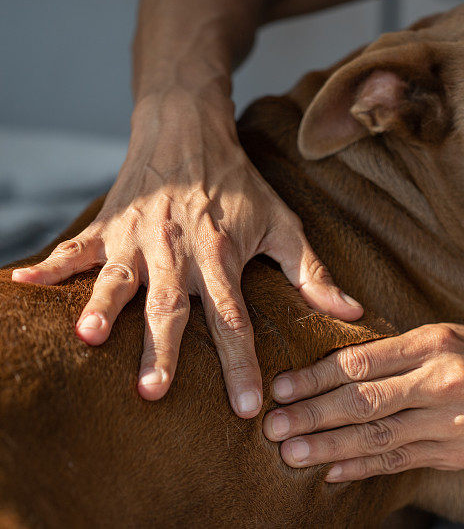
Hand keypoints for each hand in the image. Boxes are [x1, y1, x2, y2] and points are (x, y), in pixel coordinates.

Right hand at [11, 91, 362, 417]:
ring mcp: (138, 239)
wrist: (190, 131)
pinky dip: (49, 268)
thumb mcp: (284, 224)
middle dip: (162, 350)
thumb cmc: (240, 185)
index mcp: (221, 258)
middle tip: (153, 393)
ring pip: (118, 279)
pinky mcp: (109, 226)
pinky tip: (19, 288)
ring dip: (101, 306)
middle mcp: (177, 253)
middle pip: (170, 308)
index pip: (234, 320)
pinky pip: (76, 249)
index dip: (241, 365)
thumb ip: (313, 273)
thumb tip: (352, 313)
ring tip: (86, 338)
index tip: (245, 408)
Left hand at [262, 324, 463, 480]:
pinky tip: (333, 472)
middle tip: (273, 425)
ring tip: (291, 453)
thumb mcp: (448, 335)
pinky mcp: (459, 453)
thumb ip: (399, 351)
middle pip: (364, 401)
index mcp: (435, 343)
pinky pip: (401, 461)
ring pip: (378, 437)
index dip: (317, 376)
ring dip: (329, 448)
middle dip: (313, 415)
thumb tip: (338, 368)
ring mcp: (453, 422)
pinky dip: (363, 468)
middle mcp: (443, 381)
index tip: (282, 386)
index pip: (363, 362)